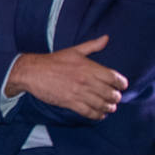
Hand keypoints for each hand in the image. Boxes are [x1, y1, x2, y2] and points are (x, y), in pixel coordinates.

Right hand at [5, 35, 128, 120]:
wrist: (32, 72)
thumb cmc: (53, 61)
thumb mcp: (74, 51)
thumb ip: (92, 45)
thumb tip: (106, 38)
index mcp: (89, 67)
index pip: (115, 78)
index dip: (121, 84)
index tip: (122, 86)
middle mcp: (86, 80)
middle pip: (111, 93)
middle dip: (116, 98)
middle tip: (114, 98)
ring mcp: (78, 92)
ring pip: (102, 105)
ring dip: (108, 108)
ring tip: (109, 107)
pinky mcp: (70, 102)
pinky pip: (89, 112)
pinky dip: (97, 116)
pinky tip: (99, 115)